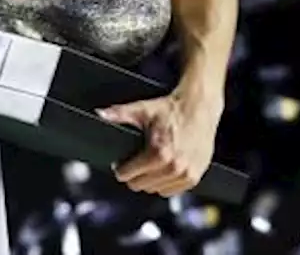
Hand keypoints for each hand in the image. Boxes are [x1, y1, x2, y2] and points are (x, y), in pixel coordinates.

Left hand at [97, 90, 221, 197]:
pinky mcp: (195, 177)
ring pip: (156, 190)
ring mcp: (186, 173)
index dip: (120, 169)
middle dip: (134, 176)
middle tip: (134, 164)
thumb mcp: (142, 109)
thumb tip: (100, 114)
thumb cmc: (172, 109)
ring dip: (150, 181)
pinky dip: (165, 184)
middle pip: (141, 185)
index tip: (120, 165)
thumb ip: (119, 113)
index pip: (129, 175)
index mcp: (158, 153)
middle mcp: (173, 167)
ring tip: (149, 166)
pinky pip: (173, 191)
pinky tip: (163, 170)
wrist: (198, 107)